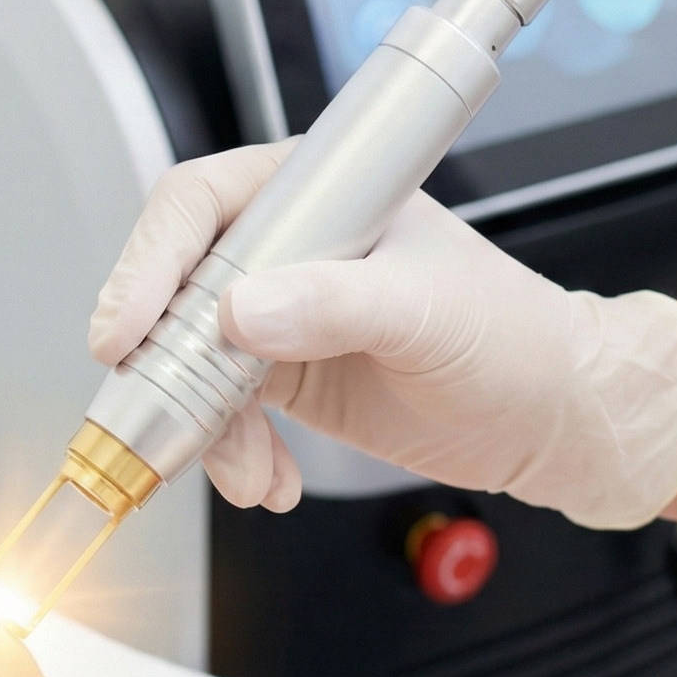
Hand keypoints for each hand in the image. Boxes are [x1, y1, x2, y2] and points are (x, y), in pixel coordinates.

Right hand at [89, 144, 676, 530]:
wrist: (551, 418)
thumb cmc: (514, 338)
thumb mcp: (427, 313)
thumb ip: (334, 303)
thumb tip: (240, 311)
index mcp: (319, 194)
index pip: (200, 205)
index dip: (149, 262)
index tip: (125, 330)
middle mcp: (286, 248)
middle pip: (175, 288)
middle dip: (160, 364)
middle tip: (154, 418)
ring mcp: (278, 314)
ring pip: (187, 364)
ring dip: (200, 428)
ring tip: (243, 473)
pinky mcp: (280, 375)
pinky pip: (219, 414)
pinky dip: (231, 455)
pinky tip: (266, 482)